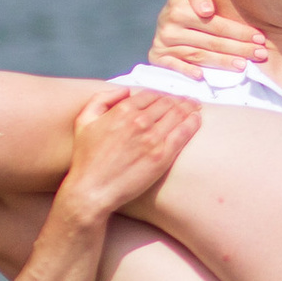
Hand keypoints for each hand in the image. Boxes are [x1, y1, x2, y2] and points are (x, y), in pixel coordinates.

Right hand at [54, 87, 201, 219]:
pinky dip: (192, 122)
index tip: (168, 97)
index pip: (150, 95)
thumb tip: (125, 91)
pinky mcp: (162, 155)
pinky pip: (183, 133)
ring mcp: (153, 138)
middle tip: (188, 100)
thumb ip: (102, 99)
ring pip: (178, 114)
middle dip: (178, 99)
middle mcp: (140, 121)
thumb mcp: (84, 120)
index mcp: (122, 110)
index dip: (161, 94)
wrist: (92, 189)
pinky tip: (197, 119)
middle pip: (167, 103)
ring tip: (196, 106)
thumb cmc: (86, 157)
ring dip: (189, 107)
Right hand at [151, 0, 271, 75]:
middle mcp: (168, 25)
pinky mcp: (157, 57)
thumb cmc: (192, 3)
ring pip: (199, 55)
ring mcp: (163, 42)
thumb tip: (207, 11)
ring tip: (244, 66)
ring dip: (223, 62)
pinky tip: (203, 77)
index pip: (216, 24)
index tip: (259, 37)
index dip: (239, 31)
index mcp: (179, 6)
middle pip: (212, 41)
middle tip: (260, 53)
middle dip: (239, 48)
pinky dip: (188, 71)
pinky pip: (175, 66)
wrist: (168, 16)